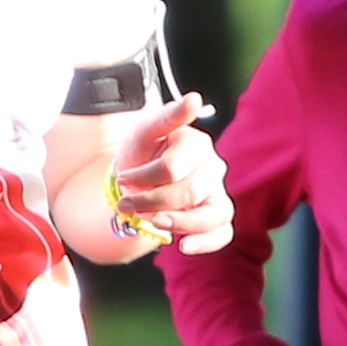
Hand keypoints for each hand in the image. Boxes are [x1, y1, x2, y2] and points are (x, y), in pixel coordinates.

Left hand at [107, 94, 232, 255]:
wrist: (140, 174)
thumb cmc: (143, 150)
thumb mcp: (145, 130)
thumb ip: (168, 116)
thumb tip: (193, 98)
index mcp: (197, 143)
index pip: (172, 169)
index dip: (143, 178)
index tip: (123, 178)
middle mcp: (213, 168)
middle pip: (189, 193)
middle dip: (152, 202)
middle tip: (125, 204)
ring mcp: (218, 193)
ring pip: (215, 214)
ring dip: (181, 223)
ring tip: (155, 224)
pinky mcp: (217, 215)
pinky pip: (223, 233)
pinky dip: (207, 243)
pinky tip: (184, 247)